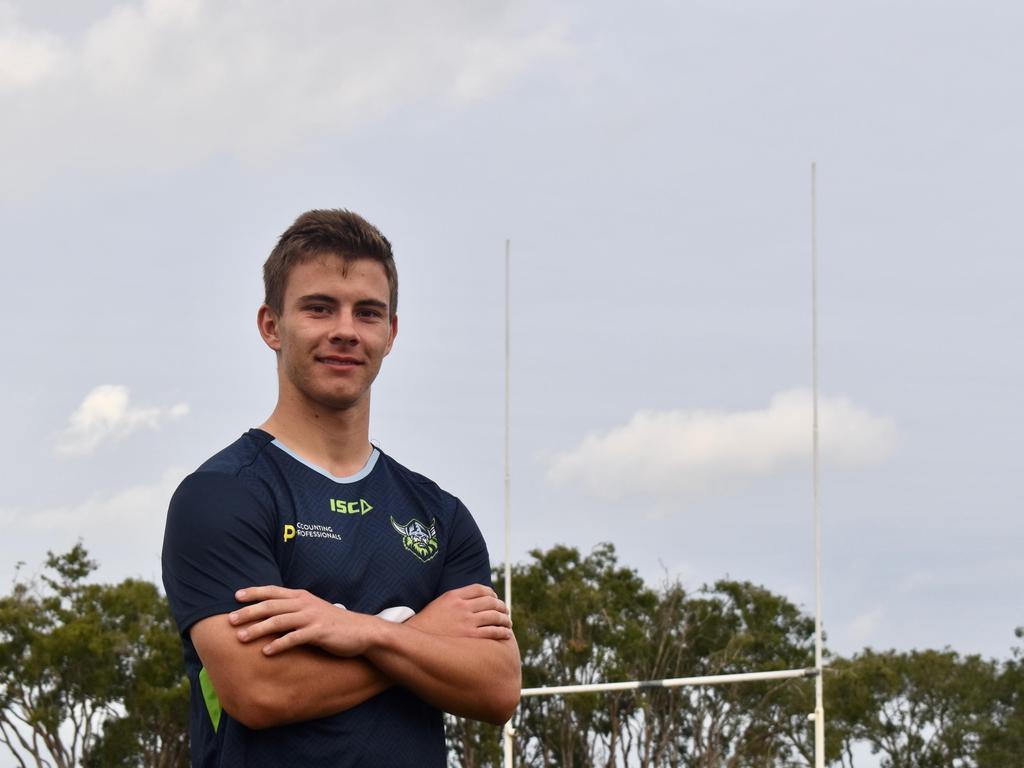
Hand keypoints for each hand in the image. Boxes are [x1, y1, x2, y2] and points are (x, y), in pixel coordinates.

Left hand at [230, 585, 381, 656]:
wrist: (360, 631)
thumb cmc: (332, 623)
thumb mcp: (312, 609)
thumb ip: (294, 608)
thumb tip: (271, 613)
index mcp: (301, 596)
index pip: (273, 591)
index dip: (254, 592)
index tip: (236, 597)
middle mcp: (304, 604)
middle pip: (271, 605)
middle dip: (249, 612)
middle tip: (230, 620)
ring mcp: (312, 618)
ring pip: (279, 621)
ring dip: (258, 629)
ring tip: (241, 638)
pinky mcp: (319, 633)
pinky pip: (295, 638)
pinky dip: (279, 644)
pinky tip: (266, 652)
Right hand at [408, 584, 512, 639]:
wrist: (415, 641)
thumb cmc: (427, 624)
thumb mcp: (439, 603)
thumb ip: (456, 599)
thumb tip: (472, 599)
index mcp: (454, 595)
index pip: (480, 589)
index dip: (491, 593)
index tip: (495, 598)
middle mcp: (462, 606)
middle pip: (491, 601)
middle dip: (501, 606)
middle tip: (505, 611)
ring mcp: (467, 621)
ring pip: (495, 616)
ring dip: (505, 619)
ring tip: (508, 623)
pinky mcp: (470, 637)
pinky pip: (493, 632)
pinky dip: (502, 632)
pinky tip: (506, 634)